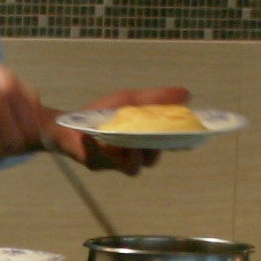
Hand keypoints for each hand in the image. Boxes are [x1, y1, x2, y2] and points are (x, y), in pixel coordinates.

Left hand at [52, 85, 189, 173]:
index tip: (186, 138)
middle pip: (153, 158)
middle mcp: (134, 154)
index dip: (178, 143)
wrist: (72, 124)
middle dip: (155, 149)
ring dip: (136, 156)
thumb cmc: (104, 113)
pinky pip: (101, 159)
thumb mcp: (130, 100)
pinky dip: (102, 149)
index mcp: (144, 139)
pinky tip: (96, 139)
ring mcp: (117, 162)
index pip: (167, 145)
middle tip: (155, 138)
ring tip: (133, 146)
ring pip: (136, 166)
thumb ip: (156, 99)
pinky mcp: (98, 163)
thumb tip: (187, 94)